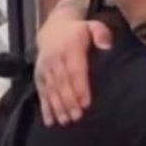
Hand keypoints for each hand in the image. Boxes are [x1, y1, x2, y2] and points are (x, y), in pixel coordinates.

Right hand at [35, 0, 111, 125]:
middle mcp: (54, 58)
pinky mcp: (38, 75)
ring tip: (65, 121)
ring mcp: (44, 67)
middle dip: (68, 101)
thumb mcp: (92, 25)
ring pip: (51, 89)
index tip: (86, 103)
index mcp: (69, 47)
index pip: (75, 70)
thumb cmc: (78, 32)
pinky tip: (49, 121)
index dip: (80, 87)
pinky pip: (41, 92)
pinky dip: (45, 107)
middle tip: (77, 116)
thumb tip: (107, 46)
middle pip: (62, 82)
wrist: (52, 28)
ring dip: (57, 106)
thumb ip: (101, 33)